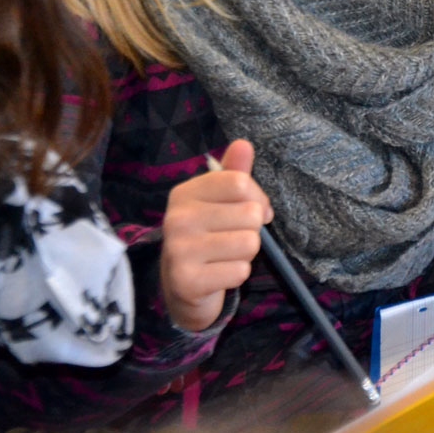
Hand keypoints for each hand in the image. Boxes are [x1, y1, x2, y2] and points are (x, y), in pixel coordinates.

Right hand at [160, 139, 271, 330]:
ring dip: (246, 254)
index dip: (257, 199)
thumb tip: (243, 144)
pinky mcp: (186, 282)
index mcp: (185, 193)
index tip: (250, 211)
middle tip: (231, 239)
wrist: (183, 288)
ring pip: (249, 243)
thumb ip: (234, 174)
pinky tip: (219, 275)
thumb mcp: (220, 202)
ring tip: (225, 256)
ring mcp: (178, 250)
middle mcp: (177, 218)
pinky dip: (237, 275)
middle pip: (250, 214)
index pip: (241, 183)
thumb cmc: (209, 237)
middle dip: (251, 230)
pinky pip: (240, 271)